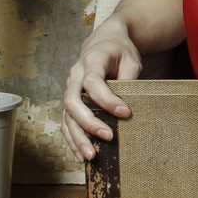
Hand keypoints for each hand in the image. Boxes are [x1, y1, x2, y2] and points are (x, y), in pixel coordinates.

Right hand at [61, 20, 143, 161]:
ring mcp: (69, 87)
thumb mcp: (132, 59)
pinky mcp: (70, 99)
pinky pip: (66, 121)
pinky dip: (72, 139)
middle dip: (89, 122)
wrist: (104, 42)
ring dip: (77, 137)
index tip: (125, 113)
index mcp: (92, 60)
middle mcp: (75, 74)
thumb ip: (130, 78)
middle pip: (73, 101)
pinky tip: (81, 154)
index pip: (93, 82)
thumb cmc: (120, 51)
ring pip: (66, 115)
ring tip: (90, 156)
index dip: (107, 99)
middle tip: (108, 137)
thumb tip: (128, 104)